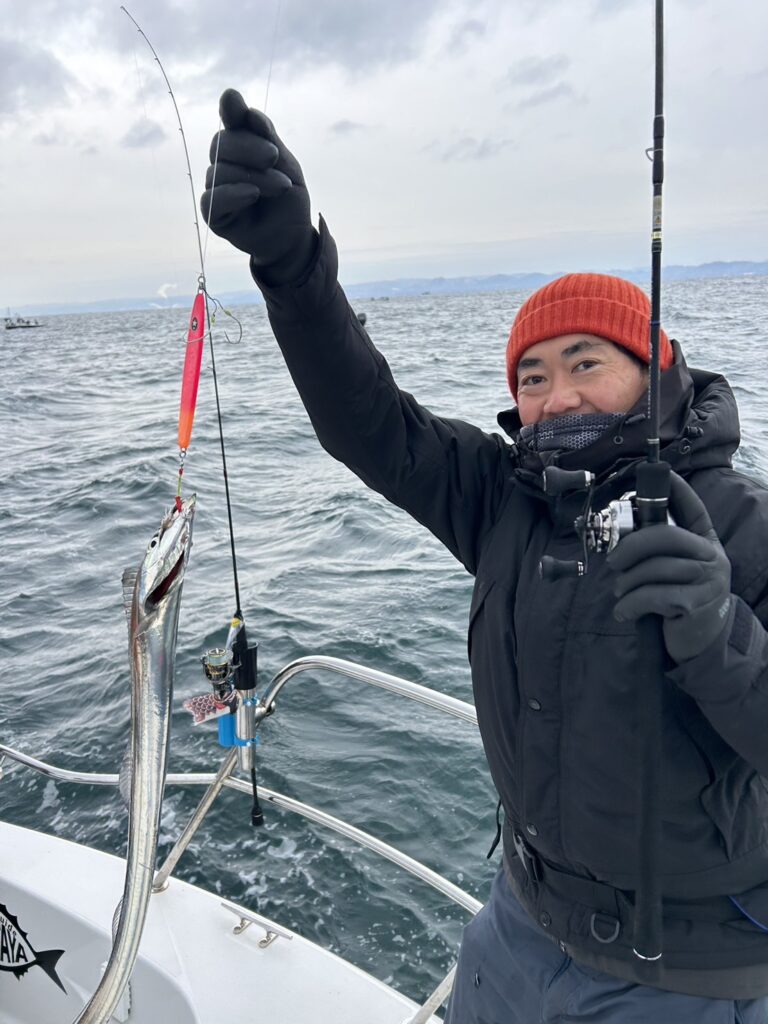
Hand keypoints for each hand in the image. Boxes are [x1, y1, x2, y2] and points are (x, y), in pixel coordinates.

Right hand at [200, 89, 315, 283]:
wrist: (295, 238)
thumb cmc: (289, 199)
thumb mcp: (286, 164)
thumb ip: (265, 135)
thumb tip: (239, 105)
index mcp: (241, 146)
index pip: (231, 122)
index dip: (231, 111)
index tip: (233, 102)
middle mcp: (224, 164)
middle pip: (222, 143)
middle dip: (249, 147)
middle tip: (274, 157)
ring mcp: (217, 189)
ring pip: (220, 171)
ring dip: (254, 176)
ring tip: (281, 186)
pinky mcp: (214, 214)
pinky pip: (213, 199)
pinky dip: (233, 194)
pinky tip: (253, 194)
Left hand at [607, 472, 731, 661]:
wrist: (702, 640)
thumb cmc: (680, 598)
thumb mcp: (676, 569)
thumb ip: (659, 550)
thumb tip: (621, 531)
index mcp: (705, 541)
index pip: (693, 508)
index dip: (676, 490)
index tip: (661, 475)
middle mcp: (711, 556)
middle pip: (665, 536)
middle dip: (630, 546)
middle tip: (613, 562)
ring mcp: (708, 580)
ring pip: (654, 568)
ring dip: (627, 582)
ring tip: (621, 592)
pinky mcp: (696, 604)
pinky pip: (652, 595)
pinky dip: (630, 604)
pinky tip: (624, 612)